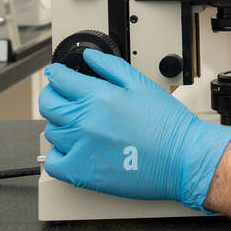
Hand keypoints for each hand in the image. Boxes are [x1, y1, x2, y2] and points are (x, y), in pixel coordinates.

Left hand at [39, 48, 230, 211]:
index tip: (58, 76)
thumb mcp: (142, 84)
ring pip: (51, 132)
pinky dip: (58, 155)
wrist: (182, 158)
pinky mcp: (82, 173)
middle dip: (52, 96)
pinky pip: (53, 163)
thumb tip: (90, 57)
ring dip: (60, 125)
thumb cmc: (169, 125)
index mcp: (99, 96)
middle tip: (61, 97)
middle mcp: (85, 121)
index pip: (60, 80)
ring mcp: (81, 148)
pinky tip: (73, 149)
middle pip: (48, 104)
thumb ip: (111, 66)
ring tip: (78, 125)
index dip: (56, 75)